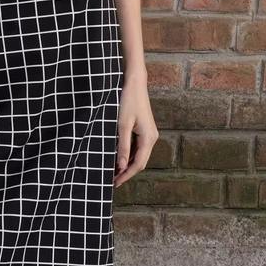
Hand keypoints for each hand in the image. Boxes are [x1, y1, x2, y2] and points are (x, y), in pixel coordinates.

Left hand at [114, 73, 158, 187]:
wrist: (135, 82)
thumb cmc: (128, 101)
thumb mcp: (122, 125)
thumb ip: (122, 146)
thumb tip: (121, 167)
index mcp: (149, 138)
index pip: (138, 164)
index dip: (127, 175)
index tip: (115, 183)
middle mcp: (152, 137)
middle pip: (141, 162)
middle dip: (128, 172)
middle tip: (113, 180)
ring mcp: (149, 133)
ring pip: (140, 155)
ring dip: (128, 164)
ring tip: (114, 171)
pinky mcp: (145, 129)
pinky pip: (138, 147)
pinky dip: (130, 154)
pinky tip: (119, 156)